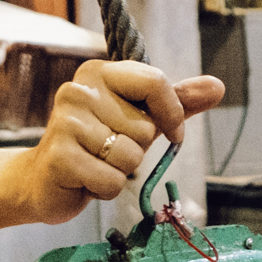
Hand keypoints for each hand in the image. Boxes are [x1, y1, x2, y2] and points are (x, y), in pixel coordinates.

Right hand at [19, 60, 225, 222]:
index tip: (172, 132)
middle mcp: (79, 90)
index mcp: (100, 72)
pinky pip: (112, 180)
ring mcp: (66, 122)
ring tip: (96, 164)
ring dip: (121, 171)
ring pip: (131, 156)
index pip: (155, 82)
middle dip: (136, 149)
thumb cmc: (97, 146)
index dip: (172, 114)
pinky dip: (105, 189)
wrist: (43, 181)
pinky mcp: (60, 156)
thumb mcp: (139, 119)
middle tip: (108, 150)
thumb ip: (177, 102)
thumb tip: (217, 86)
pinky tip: (85, 179)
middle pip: (145, 127)